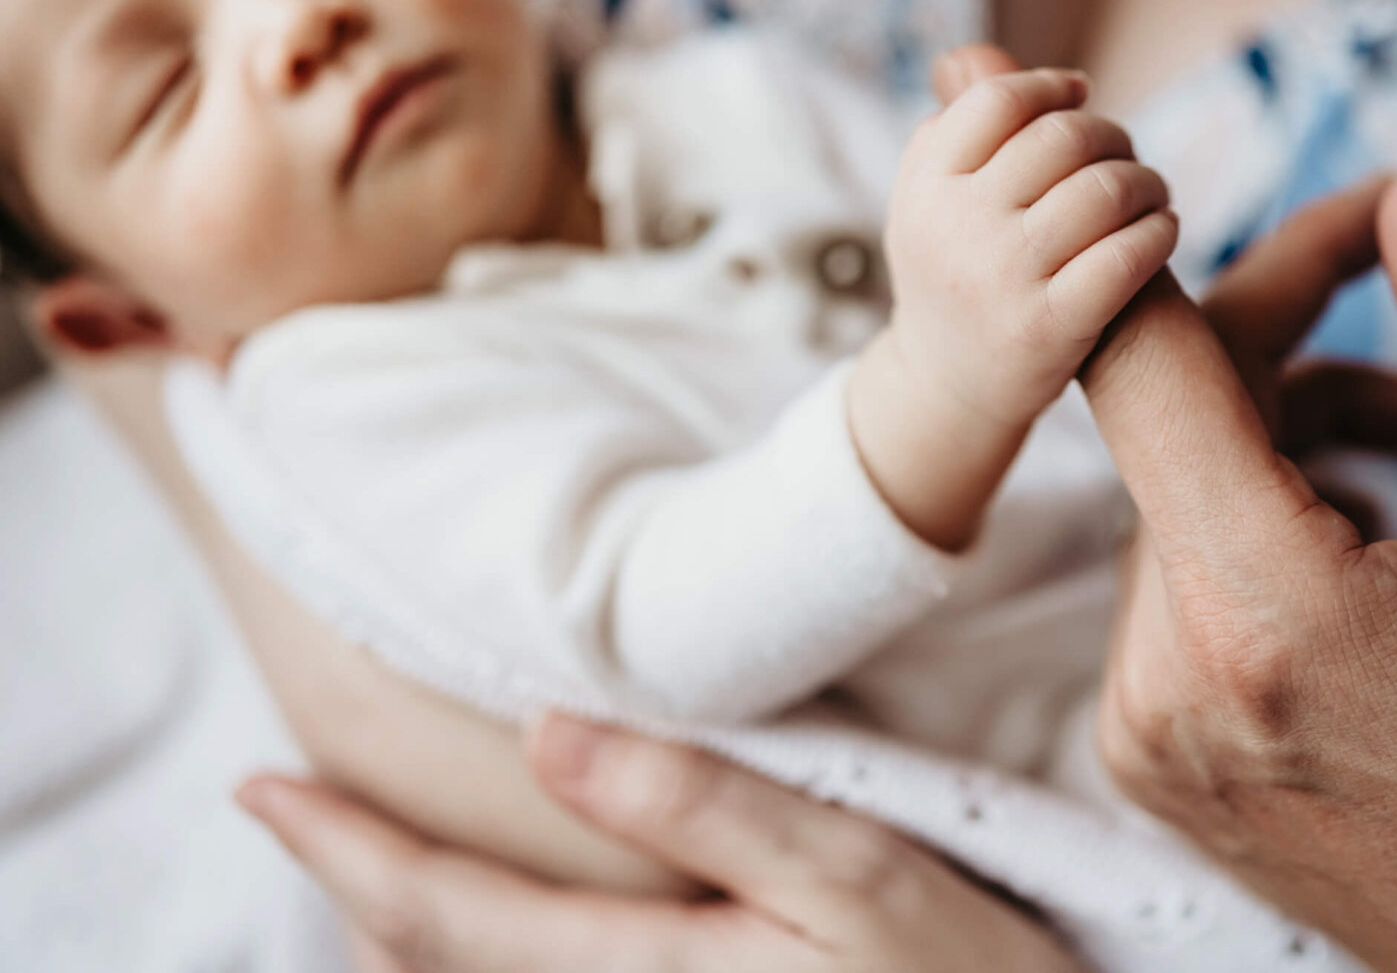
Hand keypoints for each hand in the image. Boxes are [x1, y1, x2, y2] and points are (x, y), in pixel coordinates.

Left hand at [239, 715, 1085, 972]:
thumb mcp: (853, 877)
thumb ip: (704, 807)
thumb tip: (546, 731)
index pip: (444, 920)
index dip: (340, 855)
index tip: (258, 787)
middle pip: (438, 968)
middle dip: (354, 889)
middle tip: (294, 806)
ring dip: (411, 925)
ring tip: (374, 851)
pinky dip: (486, 953)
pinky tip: (503, 915)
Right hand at [883, 54, 1176, 429]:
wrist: (947, 387)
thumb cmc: (953, 273)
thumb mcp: (927, 202)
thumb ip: (953, 133)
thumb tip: (984, 56)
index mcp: (926, 186)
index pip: (999, 102)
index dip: (1051, 87)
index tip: (1079, 93)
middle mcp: (958, 227)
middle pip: (1062, 139)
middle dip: (1111, 137)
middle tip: (1124, 155)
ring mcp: (1005, 279)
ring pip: (1105, 191)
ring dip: (1146, 183)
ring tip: (1150, 194)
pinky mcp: (1052, 328)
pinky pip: (1128, 257)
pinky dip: (1160, 234)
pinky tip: (1161, 233)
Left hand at [1079, 161, 1396, 971]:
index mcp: (1271, 619)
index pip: (1144, 366)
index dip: (1124, 227)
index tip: (1080, 109)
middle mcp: (1168, 676)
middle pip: (1172, 415)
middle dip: (1285, 322)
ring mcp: (1147, 722)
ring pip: (1180, 487)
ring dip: (1294, 428)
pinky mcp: (1152, 744)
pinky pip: (1181, 569)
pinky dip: (1265, 515)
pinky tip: (1383, 532)